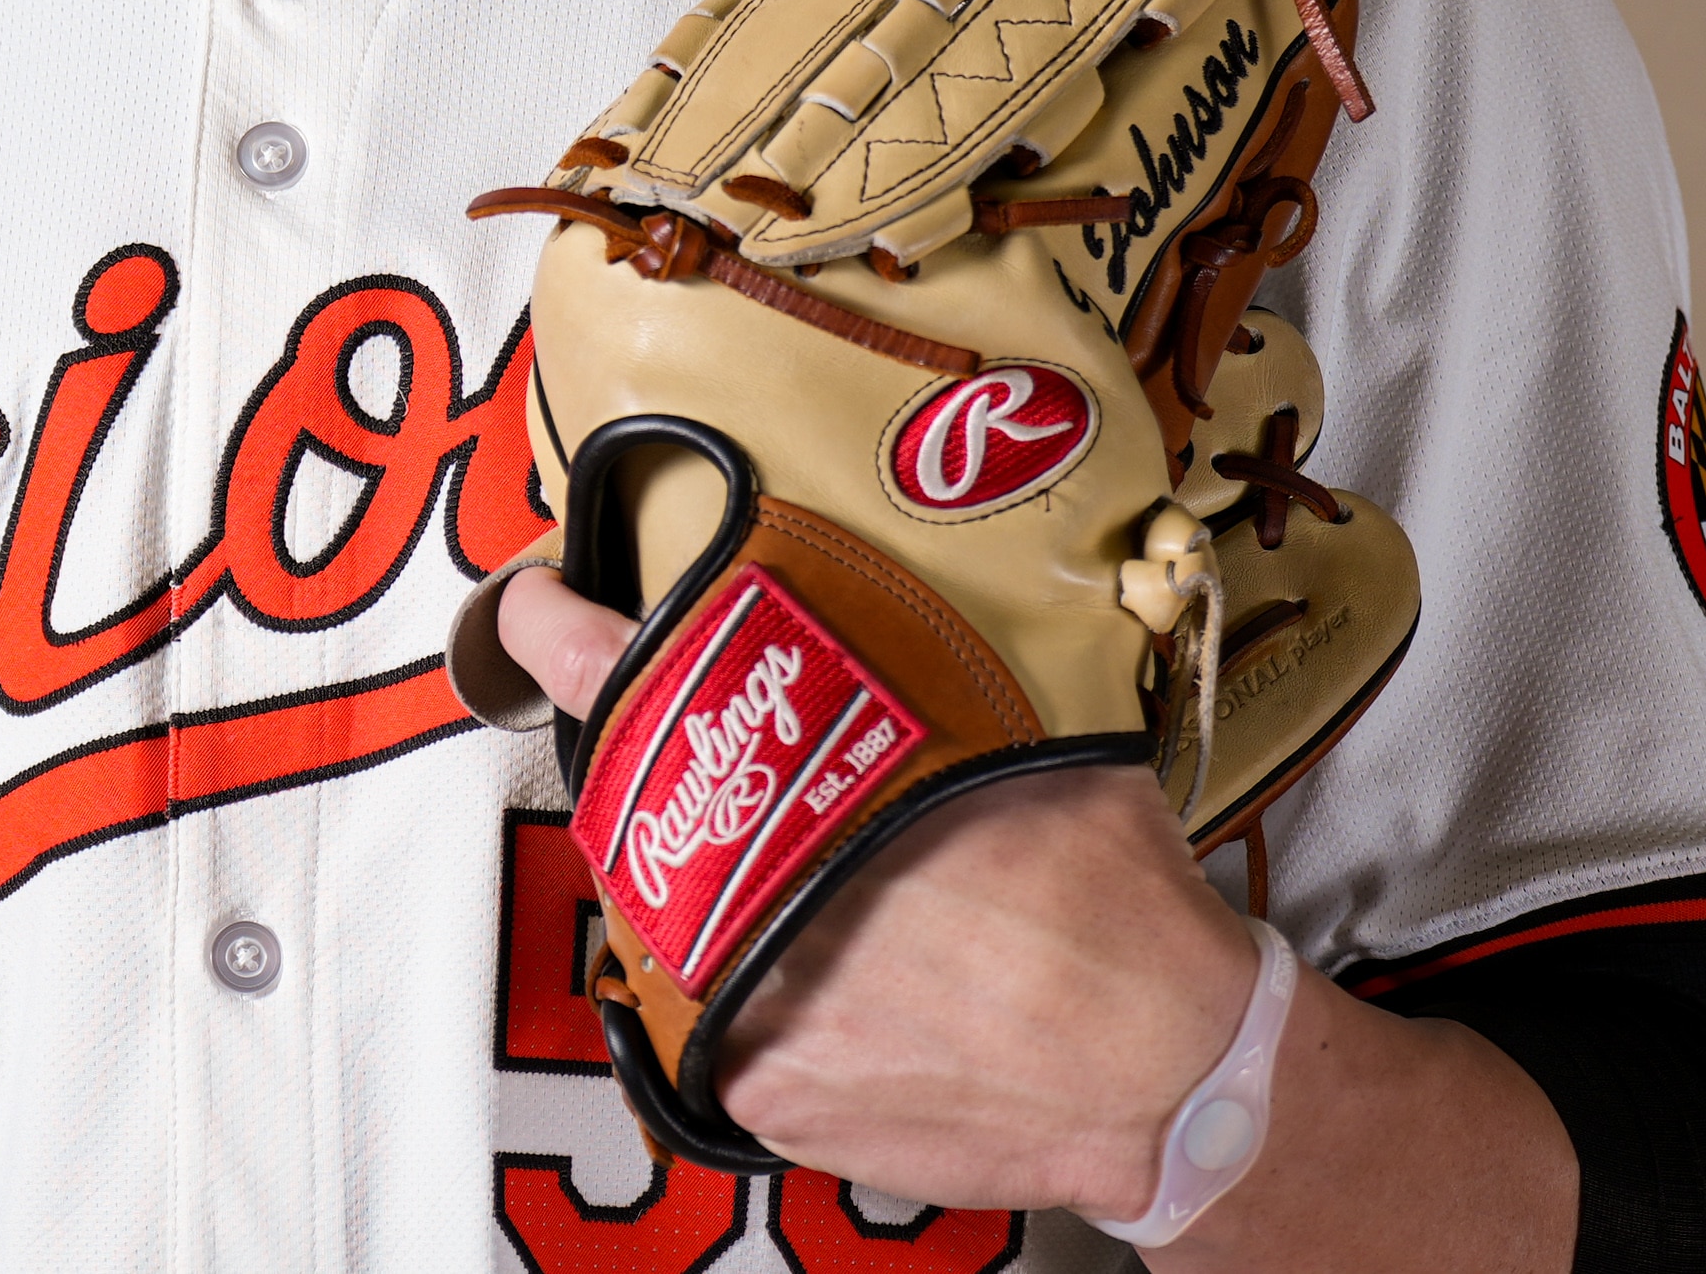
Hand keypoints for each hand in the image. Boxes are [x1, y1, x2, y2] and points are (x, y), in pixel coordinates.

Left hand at [495, 568, 1251, 1217]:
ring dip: (735, 902)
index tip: (535, 609)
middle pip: (645, 815)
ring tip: (844, 908)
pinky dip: (780, 1000)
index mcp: (802, 781)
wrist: (1169, 1073)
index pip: (624, 674)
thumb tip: (858, 635)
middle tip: (738, 784)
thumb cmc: (1111, 906)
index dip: (559, 635)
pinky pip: (731, 1027)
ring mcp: (746, 1003)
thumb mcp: (1015, 737)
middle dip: (678, 793)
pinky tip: (872, 994)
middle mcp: (749, 894)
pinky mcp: (765, 1095)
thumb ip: (907, 688)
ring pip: (685, 926)